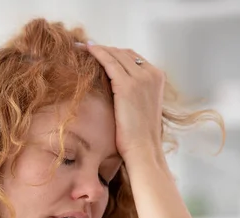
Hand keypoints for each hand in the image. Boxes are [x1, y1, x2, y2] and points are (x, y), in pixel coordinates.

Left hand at [86, 43, 165, 162]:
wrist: (143, 148)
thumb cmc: (140, 134)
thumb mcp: (142, 106)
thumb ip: (135, 92)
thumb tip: (117, 86)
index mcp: (157, 77)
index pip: (133, 57)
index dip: (116, 53)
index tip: (100, 52)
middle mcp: (151, 74)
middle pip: (124, 53)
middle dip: (105, 49)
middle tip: (88, 47)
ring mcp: (140, 78)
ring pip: (116, 55)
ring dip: (98, 48)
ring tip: (82, 47)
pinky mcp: (126, 85)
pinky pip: (109, 62)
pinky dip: (97, 53)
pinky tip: (86, 49)